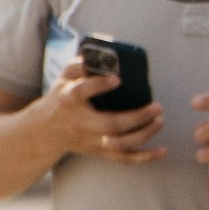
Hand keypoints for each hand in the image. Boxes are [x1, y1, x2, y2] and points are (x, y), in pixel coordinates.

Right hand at [42, 56, 166, 164]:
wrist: (45, 132)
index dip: (99, 85)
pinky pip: (123, 159)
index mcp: (69, 100)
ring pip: (119, 144)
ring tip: (159, 120)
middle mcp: (81, 123)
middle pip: (109, 125)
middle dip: (135, 118)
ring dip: (143, 135)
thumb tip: (103, 50)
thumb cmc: (61, 98)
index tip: (118, 78)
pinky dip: (144, 157)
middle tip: (156, 106)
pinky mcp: (99, 151)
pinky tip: (162, 150)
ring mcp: (91, 141)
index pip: (81, 92)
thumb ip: (80, 64)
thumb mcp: (64, 78)